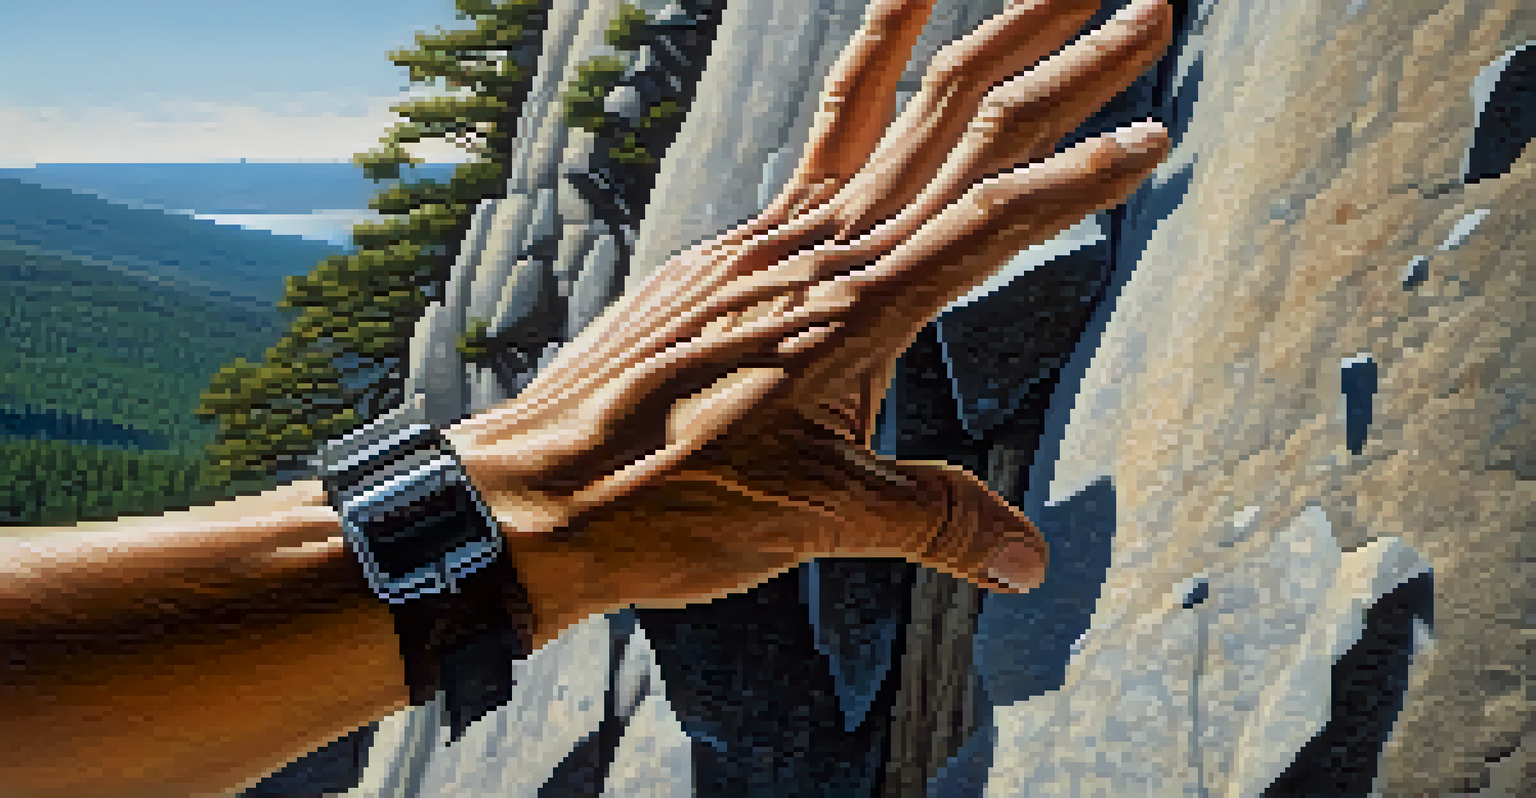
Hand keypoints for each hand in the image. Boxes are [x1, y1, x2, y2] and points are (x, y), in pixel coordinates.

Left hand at [444, 0, 1173, 646]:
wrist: (534, 489)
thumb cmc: (668, 505)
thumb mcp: (815, 522)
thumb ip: (932, 523)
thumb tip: (1029, 565)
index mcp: (859, 309)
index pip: (996, 216)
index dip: (1085, 174)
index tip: (1160, 133)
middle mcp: (824, 250)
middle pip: (963, 126)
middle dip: (1064, 62)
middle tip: (1148, 4)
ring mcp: (775, 236)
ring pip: (897, 103)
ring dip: (979, 35)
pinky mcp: (737, 245)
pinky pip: (822, 129)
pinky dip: (869, 64)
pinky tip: (894, 23)